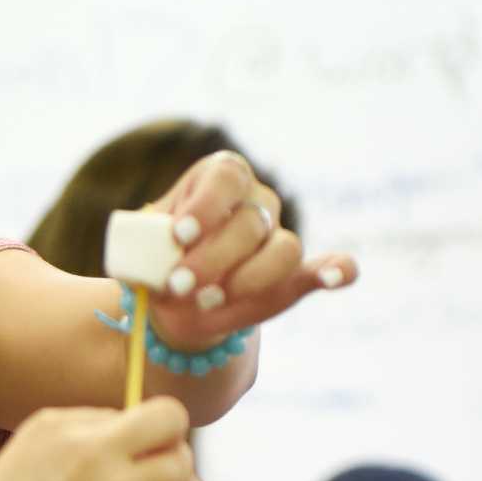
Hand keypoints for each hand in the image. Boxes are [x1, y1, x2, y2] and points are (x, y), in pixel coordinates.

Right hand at [0, 396, 201, 480]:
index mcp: (52, 425)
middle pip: (167, 419)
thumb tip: (104, 446)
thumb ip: (59, 453)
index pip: (120, 415)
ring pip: (181, 467)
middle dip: (172, 446)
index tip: (118, 470)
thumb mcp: (13, 471)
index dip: (126, 444)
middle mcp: (88, 446)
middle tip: (162, 476)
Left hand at [145, 149, 357, 351]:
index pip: (226, 177)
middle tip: (178, 285)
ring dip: (246, 279)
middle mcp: (257, 201)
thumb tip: (157, 251)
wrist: (176, 303)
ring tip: (207, 301)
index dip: (207, 205)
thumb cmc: (158, 266)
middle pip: (249, 222)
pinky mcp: (294, 273)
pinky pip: (323, 267)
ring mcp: (278, 236)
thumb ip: (149, 250)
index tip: (179, 235)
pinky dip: (336, 270)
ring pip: (282, 250)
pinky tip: (337, 277)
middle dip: (212, 258)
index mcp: (221, 179)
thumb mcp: (144, 253)